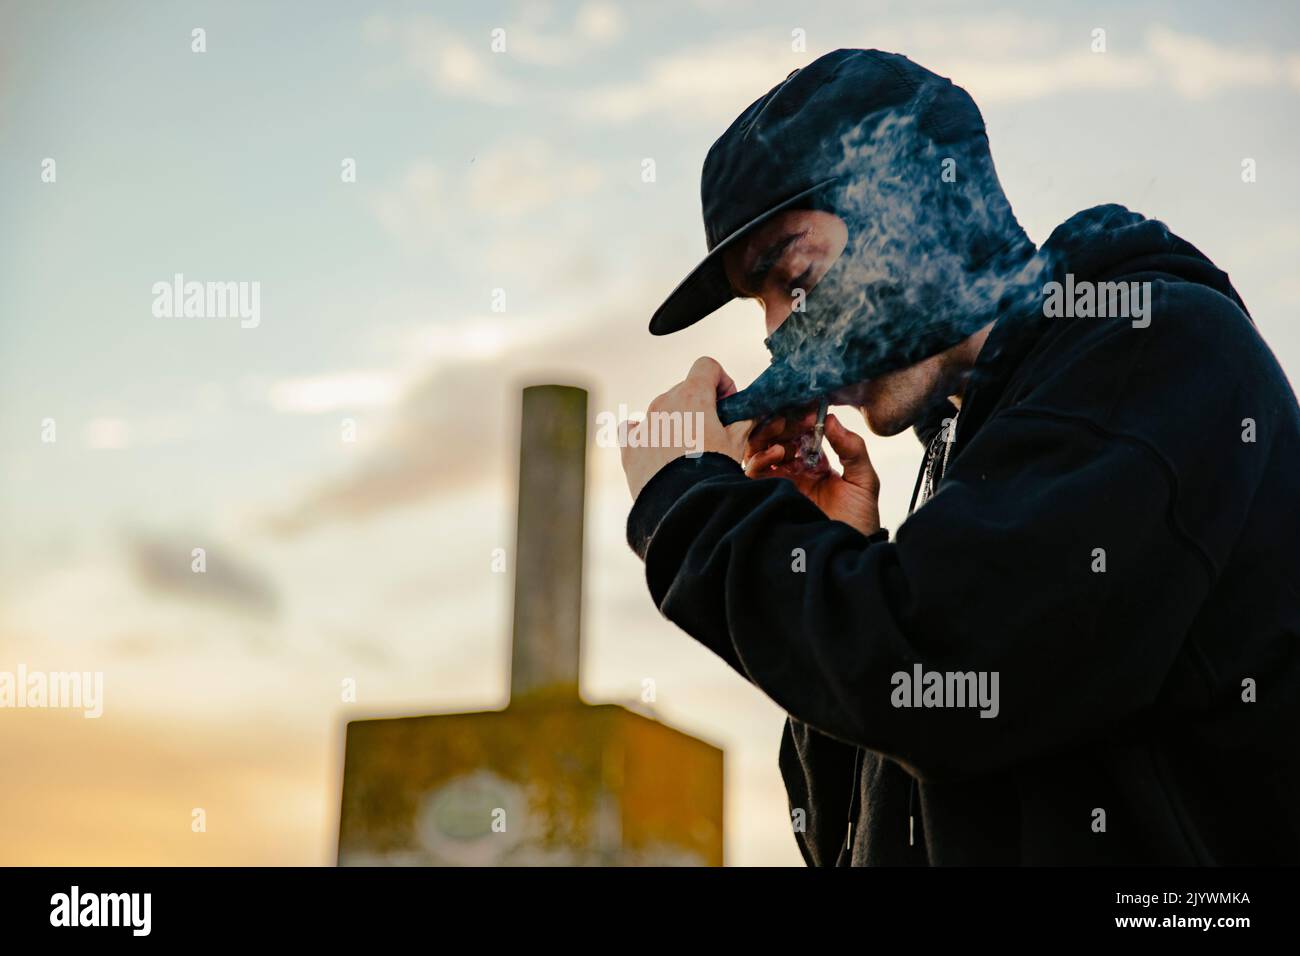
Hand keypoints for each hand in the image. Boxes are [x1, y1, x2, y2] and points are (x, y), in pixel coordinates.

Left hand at [620, 356, 753, 499]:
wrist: (684, 506)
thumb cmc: (714, 472)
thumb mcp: (738, 443)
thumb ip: (746, 418)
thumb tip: (753, 410)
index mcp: (691, 395)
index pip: (706, 366)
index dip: (721, 381)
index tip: (727, 404)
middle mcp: (663, 403)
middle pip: (684, 389)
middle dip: (700, 405)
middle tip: (712, 433)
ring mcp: (643, 423)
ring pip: (662, 410)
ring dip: (676, 421)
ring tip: (688, 452)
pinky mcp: (629, 446)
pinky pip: (633, 429)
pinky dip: (645, 434)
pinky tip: (656, 449)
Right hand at [743, 407, 880, 534]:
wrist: (846, 553)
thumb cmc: (858, 521)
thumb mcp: (863, 480)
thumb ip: (852, 448)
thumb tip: (832, 419)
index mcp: (816, 462)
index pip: (801, 432)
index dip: (802, 418)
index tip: (810, 412)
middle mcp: (794, 469)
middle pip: (776, 436)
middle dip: (780, 422)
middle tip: (789, 417)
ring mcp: (780, 482)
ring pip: (760, 448)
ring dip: (767, 435)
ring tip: (782, 434)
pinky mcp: (768, 495)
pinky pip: (753, 471)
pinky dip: (760, 456)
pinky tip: (777, 453)